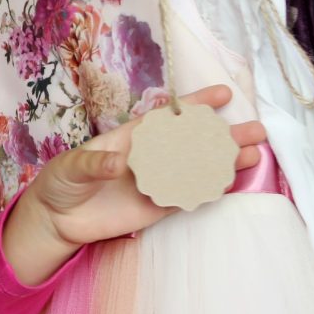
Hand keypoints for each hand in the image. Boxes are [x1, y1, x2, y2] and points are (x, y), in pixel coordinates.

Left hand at [2, 84, 266, 285]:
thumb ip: (96, 164)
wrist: (57, 219)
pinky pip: (187, 197)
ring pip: (197, 169)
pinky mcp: (156, 208)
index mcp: (130, 138)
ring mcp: (156, 182)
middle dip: (223, 135)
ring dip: (224, 162)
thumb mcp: (72, 167)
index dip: (194, 105)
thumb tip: (120, 165)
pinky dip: (208, 190)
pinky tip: (230, 182)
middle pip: (192, 143)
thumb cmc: (62, 182)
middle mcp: (150, 157)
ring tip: (253, 155)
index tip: (222, 94)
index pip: (167, 118)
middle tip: (256, 130)